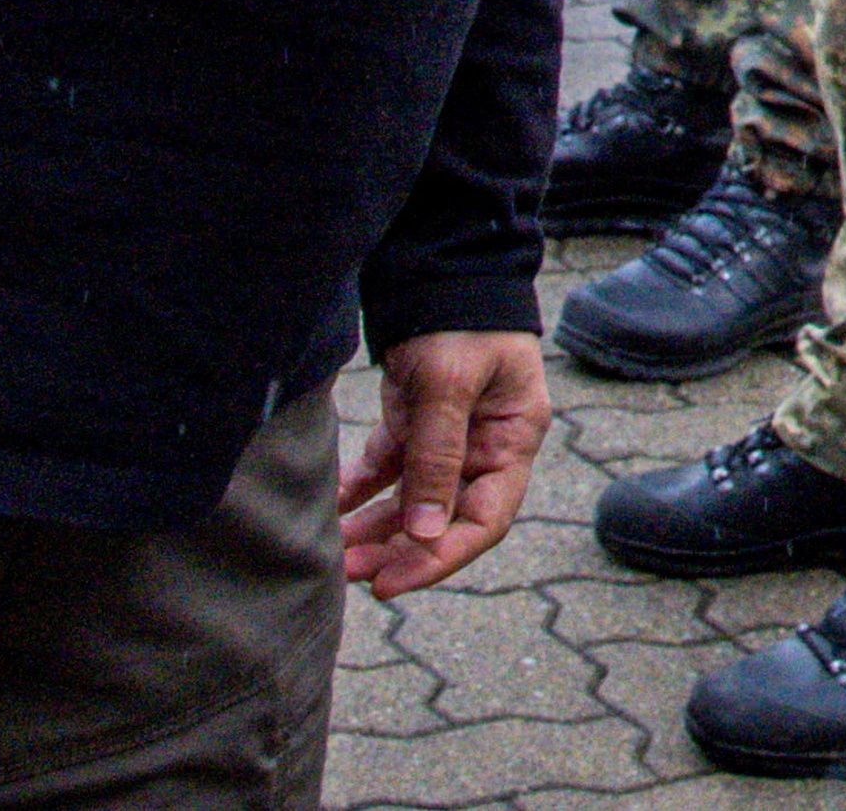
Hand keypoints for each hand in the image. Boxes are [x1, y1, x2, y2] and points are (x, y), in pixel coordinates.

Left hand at [340, 329, 548, 591]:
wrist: (439, 263)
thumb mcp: (449, 384)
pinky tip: (333, 511)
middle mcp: (486, 444)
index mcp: (512, 437)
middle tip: (351, 572)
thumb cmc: (459, 318)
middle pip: (446, 519)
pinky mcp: (416, 423)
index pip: (484, 519)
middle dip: (400, 550)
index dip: (439, 558)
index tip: (390, 582)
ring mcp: (450, 436)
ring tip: (335, 553)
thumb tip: (427, 534)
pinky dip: (362, 494)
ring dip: (377, 530)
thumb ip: (437, 459)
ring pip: (413, 502)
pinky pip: (389, 473)